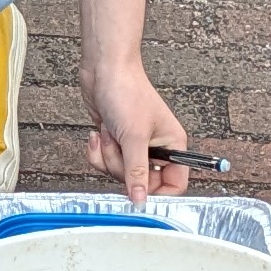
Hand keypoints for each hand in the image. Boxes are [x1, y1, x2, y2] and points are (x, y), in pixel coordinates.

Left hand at [83, 55, 187, 202]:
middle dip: (121, 166)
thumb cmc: (127, 91)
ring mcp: (134, 147)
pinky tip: (99, 132)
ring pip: (119, 173)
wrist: (104, 69)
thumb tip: (141, 201)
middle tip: (118, 144)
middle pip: (141, 182)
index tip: (138, 192)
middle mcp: (156, 148)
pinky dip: (97, 151)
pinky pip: (104, 163)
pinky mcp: (116, 144)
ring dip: (108, 155)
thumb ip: (137, 172)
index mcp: (173, 146)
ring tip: (109, 132)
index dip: (157, 193)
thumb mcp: (134, 137)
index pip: (174, 184)